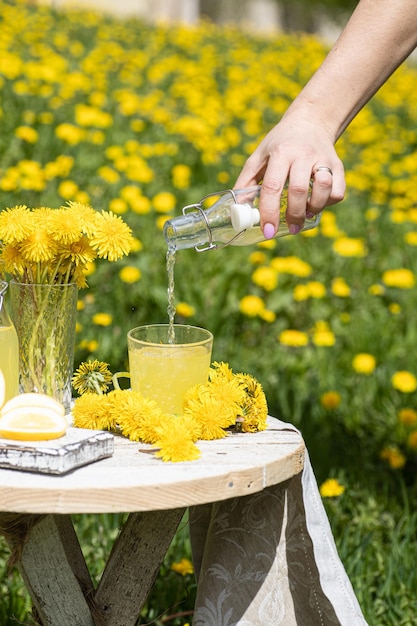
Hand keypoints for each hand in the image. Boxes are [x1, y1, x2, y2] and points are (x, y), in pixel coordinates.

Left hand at [234, 118, 345, 237]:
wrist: (310, 122)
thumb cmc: (278, 145)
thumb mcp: (258, 157)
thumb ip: (246, 182)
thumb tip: (237, 210)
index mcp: (280, 153)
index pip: (273, 186)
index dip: (269, 211)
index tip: (268, 231)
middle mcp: (303, 154)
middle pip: (298, 190)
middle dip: (293, 215)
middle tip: (291, 228)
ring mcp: (323, 159)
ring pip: (324, 189)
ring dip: (315, 208)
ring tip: (306, 214)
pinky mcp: (338, 165)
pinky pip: (338, 191)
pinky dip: (328, 202)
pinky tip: (318, 202)